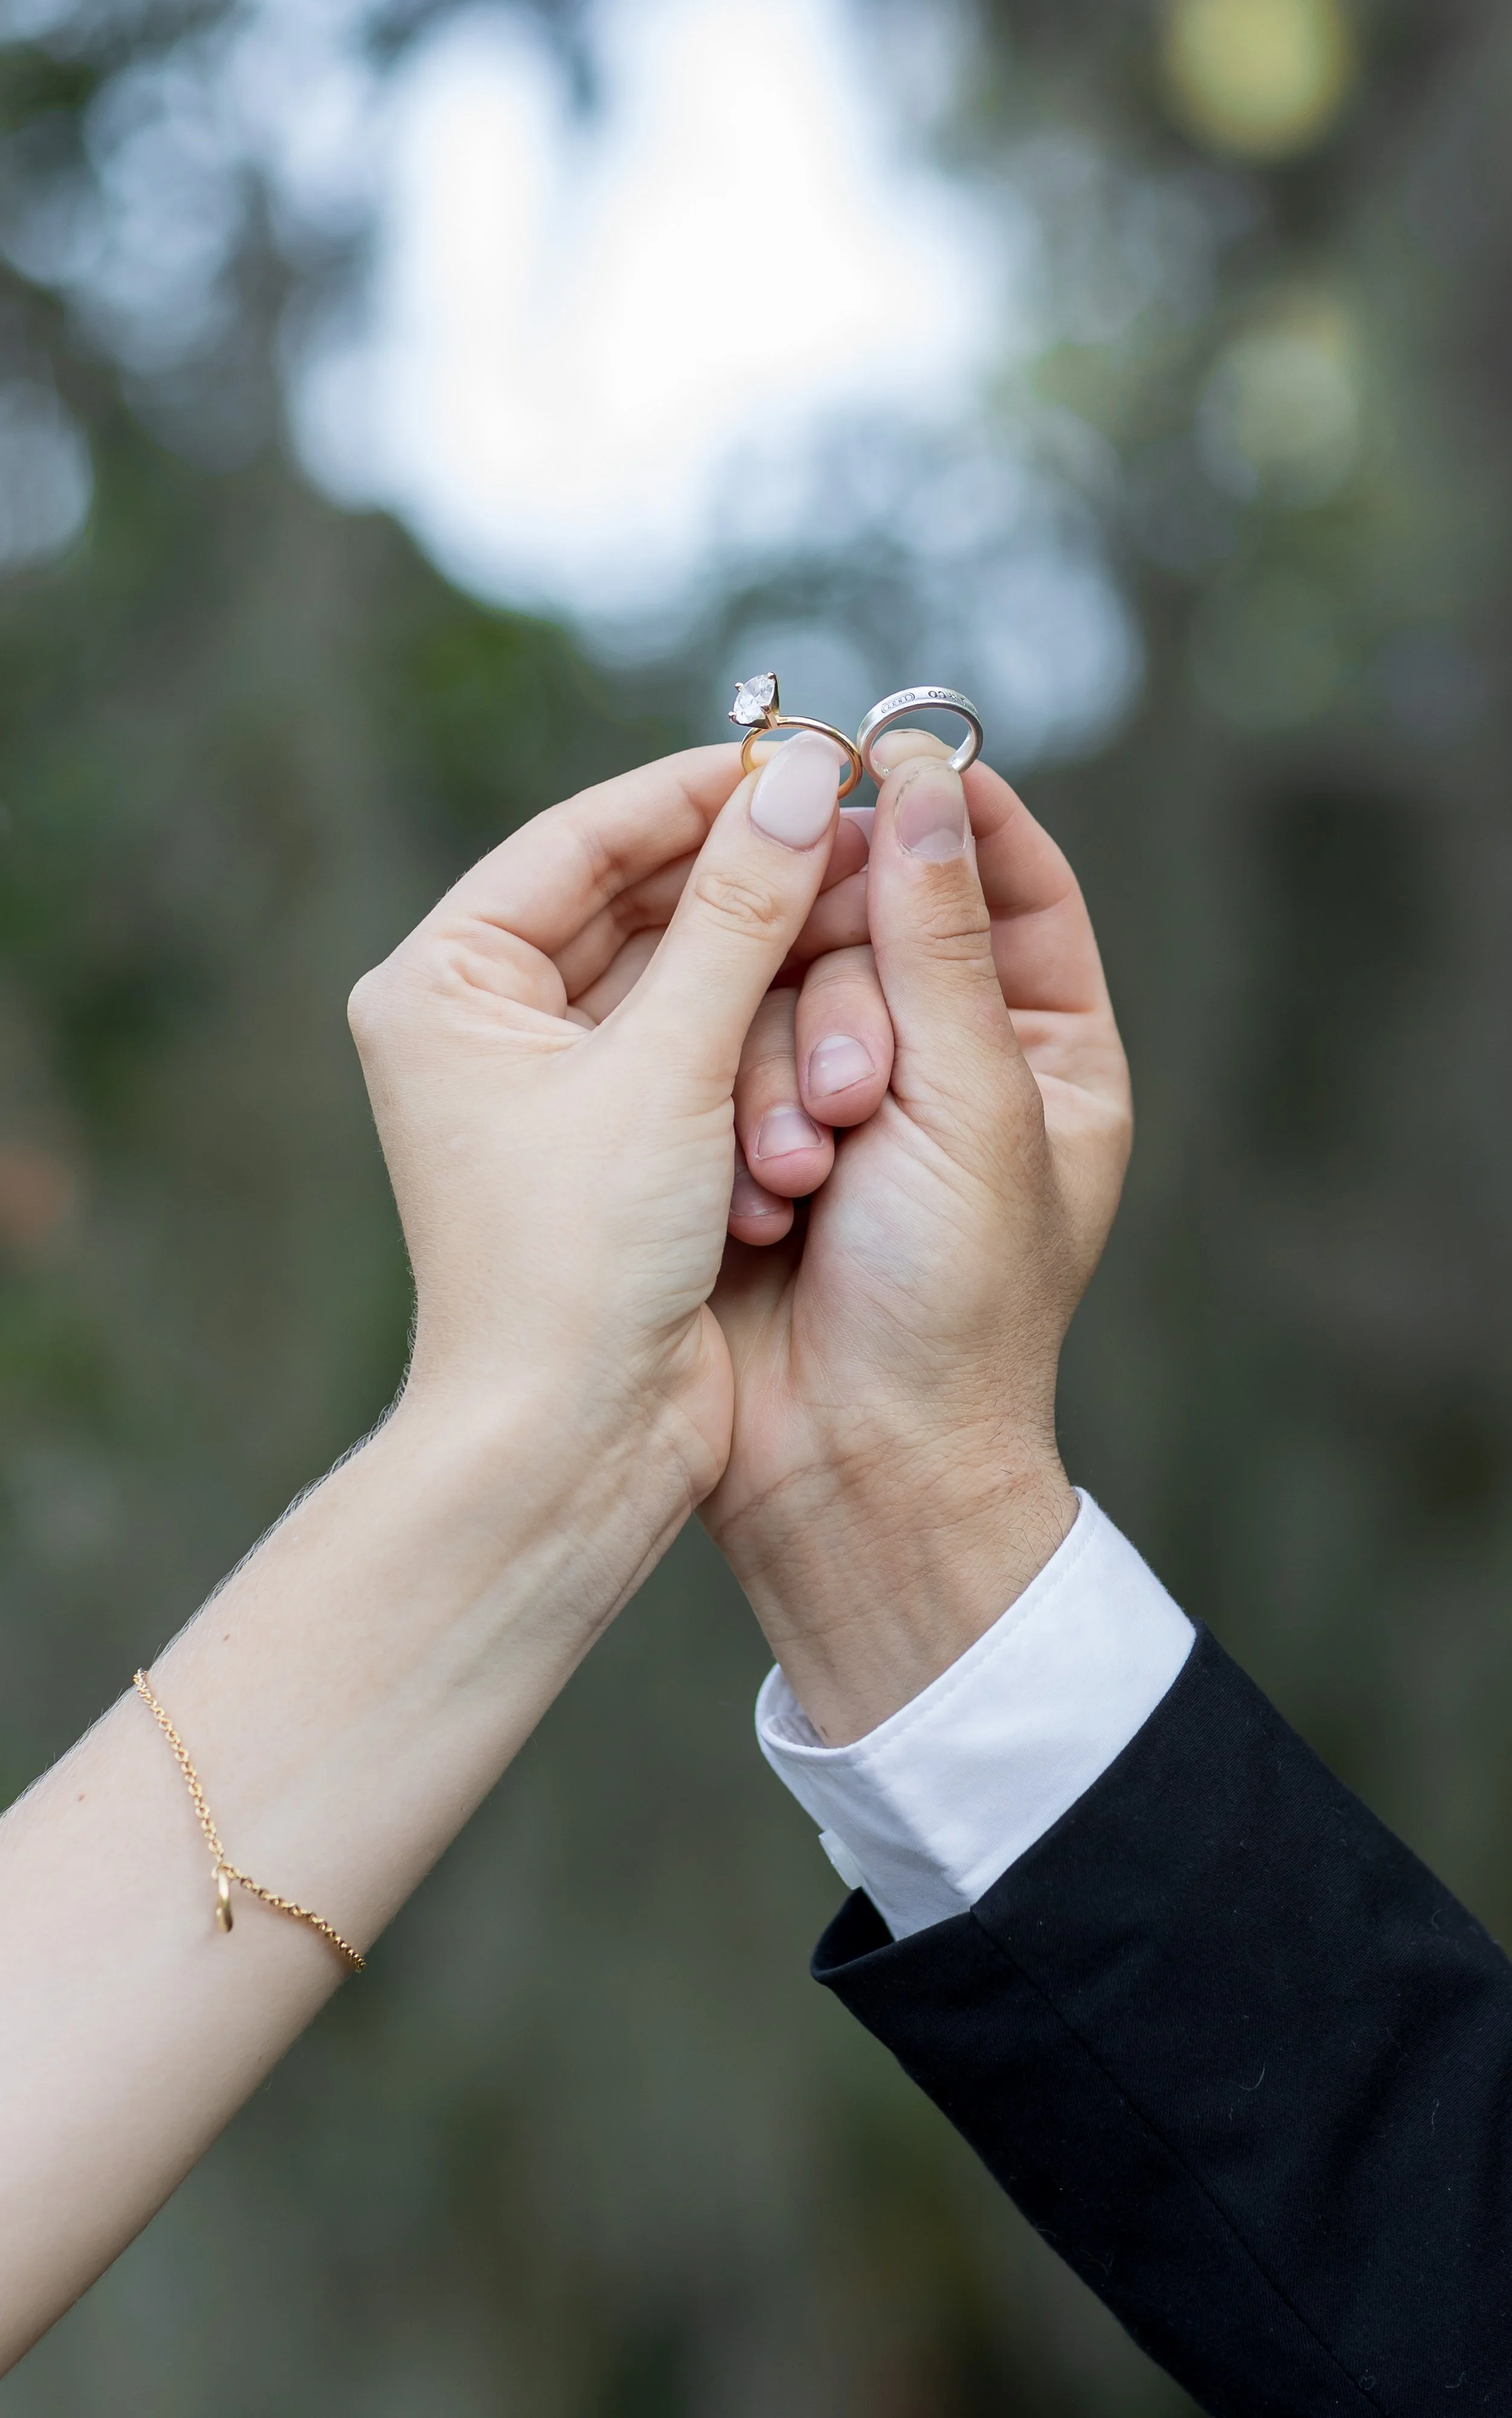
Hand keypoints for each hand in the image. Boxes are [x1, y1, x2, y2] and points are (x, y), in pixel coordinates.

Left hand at [349, 732, 852, 1601]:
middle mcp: (484, 1022)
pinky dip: (758, 1042)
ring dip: (763, 968)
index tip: (810, 757)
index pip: (582, 837)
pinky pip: (699, 1050)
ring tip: (858, 923)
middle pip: (634, 899)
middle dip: (748, 876)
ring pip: (679, 975)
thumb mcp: (669, 1067)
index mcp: (444, 982)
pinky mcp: (613, 1143)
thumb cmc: (580, 1260)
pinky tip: (829, 1017)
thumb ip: (738, 915)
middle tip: (859, 831)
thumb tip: (802, 780)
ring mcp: (548, 1085)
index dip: (701, 791)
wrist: (572, 1444)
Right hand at [700, 736, 1132, 1743]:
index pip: (1013, 882)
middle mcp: (946, 1060)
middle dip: (848, 1000)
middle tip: (847, 1097)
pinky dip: (732, 1115)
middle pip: (877, 922)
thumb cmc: (951, 1307)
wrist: (849, 1466)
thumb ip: (938, 935)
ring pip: (784, 983)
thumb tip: (929, 771)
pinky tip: (758, 1200)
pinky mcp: (747, 1134)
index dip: (958, 813)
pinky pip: (720, 1052)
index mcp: (1046, 1050)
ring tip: (800, 1173)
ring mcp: (840, 1097)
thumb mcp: (972, 1105)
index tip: (891, 756)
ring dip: (783, 1072)